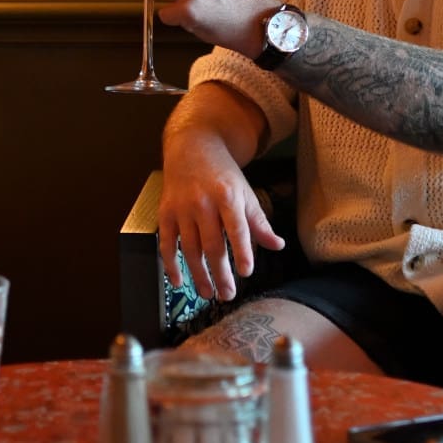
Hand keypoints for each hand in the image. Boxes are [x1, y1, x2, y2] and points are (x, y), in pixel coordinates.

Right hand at [157, 133, 284, 301]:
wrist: (192, 148)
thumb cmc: (222, 175)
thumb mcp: (245, 192)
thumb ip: (258, 222)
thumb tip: (277, 245)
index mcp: (227, 196)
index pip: (236, 228)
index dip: (242, 250)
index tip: (246, 271)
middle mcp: (203, 203)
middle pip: (212, 244)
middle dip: (220, 272)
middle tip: (227, 294)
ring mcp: (181, 209)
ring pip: (189, 248)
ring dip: (198, 274)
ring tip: (208, 293)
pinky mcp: (165, 213)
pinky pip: (166, 243)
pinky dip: (171, 264)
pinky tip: (179, 282)